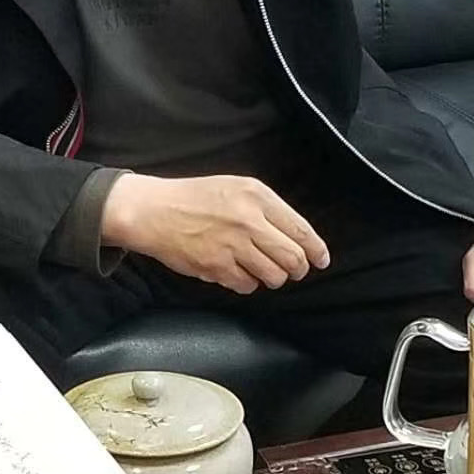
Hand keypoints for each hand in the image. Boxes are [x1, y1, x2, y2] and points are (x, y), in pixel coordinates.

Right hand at [102, 173, 329, 294]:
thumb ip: (265, 208)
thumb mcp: (235, 187)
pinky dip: (247, 284)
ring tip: (262, 271)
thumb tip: (295, 238)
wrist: (152, 210)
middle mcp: (248, 220)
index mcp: (257, 196)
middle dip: (297, 270)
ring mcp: (232, 245)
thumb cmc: (194, 198)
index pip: (300, 230)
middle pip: (293, 258)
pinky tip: (237, 273)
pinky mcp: (216, 266)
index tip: (321, 260)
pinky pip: (247, 285)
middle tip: (293, 271)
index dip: (316, 250)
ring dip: (272, 278)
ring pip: (274, 276)